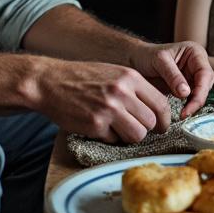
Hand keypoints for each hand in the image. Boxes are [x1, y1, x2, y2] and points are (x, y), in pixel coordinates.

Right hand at [34, 60, 172, 143]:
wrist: (49, 82)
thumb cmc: (82, 78)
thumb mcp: (114, 73)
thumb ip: (135, 88)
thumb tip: (157, 109)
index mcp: (130, 77)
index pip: (161, 103)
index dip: (164, 119)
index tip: (162, 126)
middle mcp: (122, 92)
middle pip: (151, 122)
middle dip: (145, 129)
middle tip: (135, 128)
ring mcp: (108, 109)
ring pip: (137, 135)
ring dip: (130, 136)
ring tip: (117, 128)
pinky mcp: (95, 125)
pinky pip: (114, 139)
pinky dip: (109, 137)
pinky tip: (98, 126)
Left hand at [129, 40, 213, 118]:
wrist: (135, 60)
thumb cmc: (146, 55)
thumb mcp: (159, 61)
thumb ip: (173, 76)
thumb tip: (186, 93)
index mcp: (195, 53)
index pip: (205, 74)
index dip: (200, 91)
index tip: (190, 105)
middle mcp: (197, 64)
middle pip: (206, 85)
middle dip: (198, 100)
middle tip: (186, 113)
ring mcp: (192, 76)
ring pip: (200, 93)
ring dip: (193, 104)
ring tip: (183, 114)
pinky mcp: (186, 87)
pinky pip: (191, 98)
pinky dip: (188, 106)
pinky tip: (181, 113)